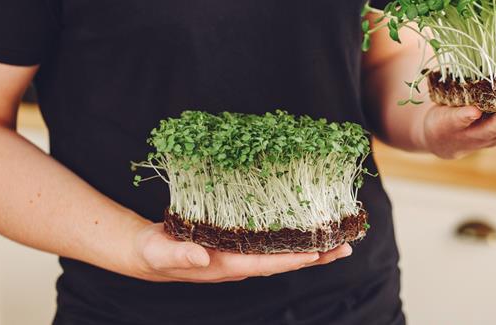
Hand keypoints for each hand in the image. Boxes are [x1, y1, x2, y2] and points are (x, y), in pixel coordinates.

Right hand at [129, 222, 351, 282]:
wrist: (150, 253)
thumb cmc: (155, 252)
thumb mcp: (161, 251)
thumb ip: (180, 255)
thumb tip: (202, 258)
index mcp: (225, 265)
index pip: (265, 263)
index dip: (292, 259)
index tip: (317, 254)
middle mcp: (239, 262)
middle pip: (284, 262)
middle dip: (315, 255)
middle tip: (346, 246)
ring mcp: (240, 255)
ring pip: (282, 253)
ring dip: (310, 248)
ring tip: (338, 240)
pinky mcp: (238, 245)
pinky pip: (271, 244)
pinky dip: (292, 238)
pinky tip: (306, 231)